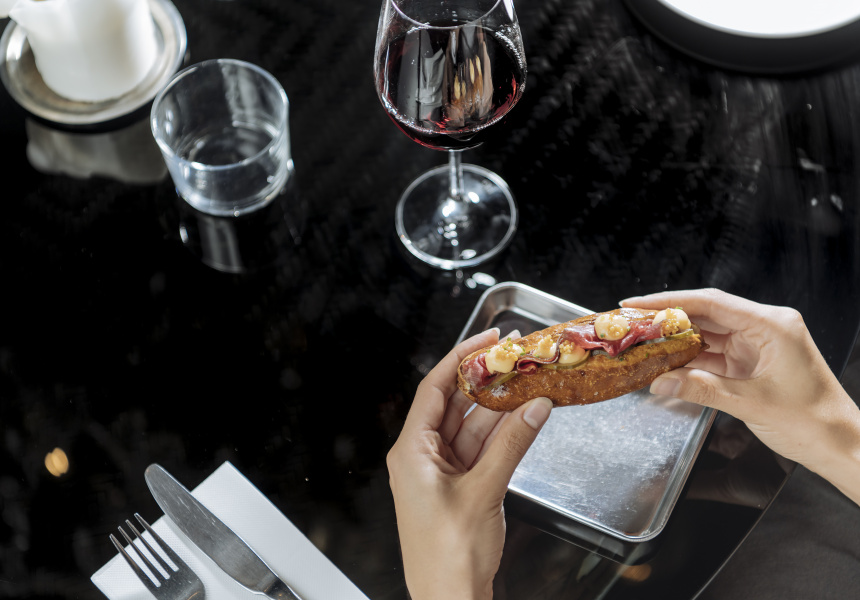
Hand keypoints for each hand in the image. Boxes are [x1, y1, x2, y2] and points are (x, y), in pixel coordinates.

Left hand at [387, 329, 552, 599]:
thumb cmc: (448, 557)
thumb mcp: (483, 491)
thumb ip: (512, 445)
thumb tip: (535, 407)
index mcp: (411, 451)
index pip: (433, 388)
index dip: (459, 357)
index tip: (486, 339)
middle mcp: (421, 456)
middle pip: (454, 404)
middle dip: (485, 382)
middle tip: (515, 359)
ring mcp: (441, 471)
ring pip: (472, 426)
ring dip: (500, 409)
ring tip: (528, 383)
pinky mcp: (459, 486)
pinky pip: (482, 449)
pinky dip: (503, 435)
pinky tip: (525, 418)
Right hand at [621, 288, 859, 504]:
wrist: (839, 446)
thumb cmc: (813, 422)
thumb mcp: (751, 404)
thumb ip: (701, 389)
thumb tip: (660, 382)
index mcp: (772, 326)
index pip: (711, 303)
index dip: (669, 301)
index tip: (637, 304)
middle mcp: (765, 328)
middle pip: (706, 314)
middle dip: (667, 319)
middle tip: (631, 323)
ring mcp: (758, 345)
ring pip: (707, 334)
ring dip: (676, 340)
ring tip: (642, 343)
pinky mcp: (752, 362)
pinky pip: (713, 353)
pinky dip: (689, 359)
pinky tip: (666, 363)